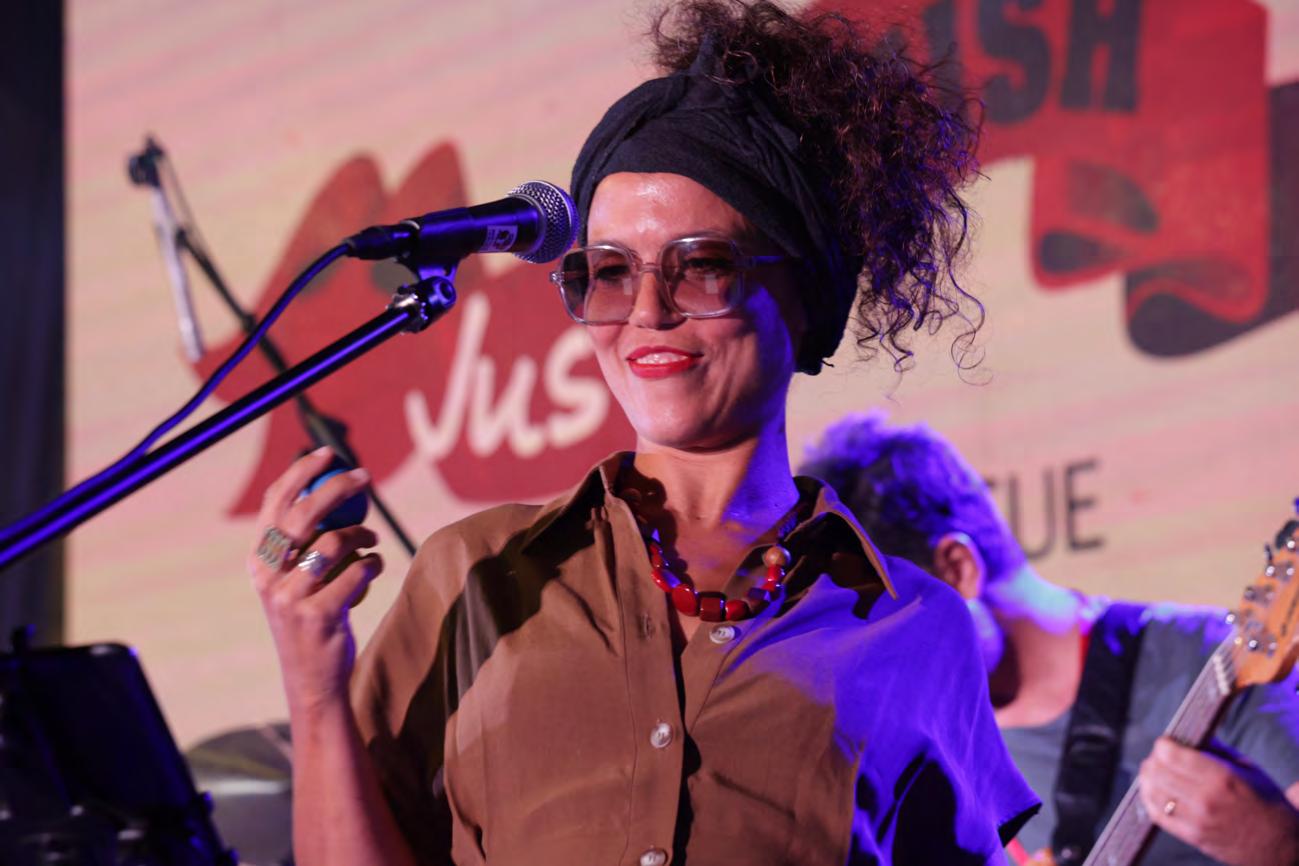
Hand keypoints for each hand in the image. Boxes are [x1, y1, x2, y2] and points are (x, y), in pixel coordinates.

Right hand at [247, 447, 384, 716]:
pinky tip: (374, 567)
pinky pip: (357, 572)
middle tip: (364, 477)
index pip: (274, 503)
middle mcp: (268, 577)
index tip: (328, 452)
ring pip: (334, 542)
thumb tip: (329, 487)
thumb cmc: (310, 618)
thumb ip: (302, 543)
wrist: (312, 678)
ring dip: (362, 533)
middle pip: (304, 514)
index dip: (300, 472)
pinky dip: (373, 564)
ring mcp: (290, 597)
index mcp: (258, 561)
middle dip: (337, 487)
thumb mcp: (294, 580)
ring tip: (373, 539)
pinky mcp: (318, 615)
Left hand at [1138, 737, 1298, 865]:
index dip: (1164, 744)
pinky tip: (1152, 791)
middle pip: (1157, 770)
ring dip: (1148, 777)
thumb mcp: (1249, 768)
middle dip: (1155, 758)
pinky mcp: (1192, 836)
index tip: (1167, 742)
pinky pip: (1157, 815)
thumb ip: (1216, 750)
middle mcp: (1205, 799)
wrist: (1282, 846)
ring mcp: (1196, 820)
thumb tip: (1190, 736)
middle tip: (1159, 756)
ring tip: (1153, 771)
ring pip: (1152, 791)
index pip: (1171, 754)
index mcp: (1221, 777)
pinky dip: (1148, 799)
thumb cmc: (1268, 804)